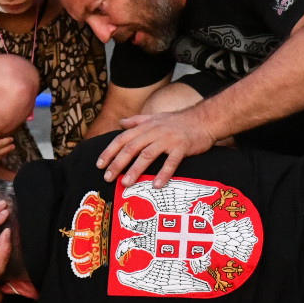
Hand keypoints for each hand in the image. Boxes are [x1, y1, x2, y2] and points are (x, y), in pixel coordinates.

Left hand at [95, 109, 217, 187]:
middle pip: (131, 148)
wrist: (204, 119)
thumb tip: (121, 122)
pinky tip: (156, 185)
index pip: (122, 139)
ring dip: (135, 170)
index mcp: (146, 127)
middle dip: (118, 163)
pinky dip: (163, 173)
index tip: (99, 165)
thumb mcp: (156, 117)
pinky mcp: (182, 147)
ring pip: (148, 155)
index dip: (110, 151)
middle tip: (108, 178)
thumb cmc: (179, 121)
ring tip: (126, 183)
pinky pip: (171, 162)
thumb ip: (137, 120)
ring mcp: (168, 139)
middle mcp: (154, 132)